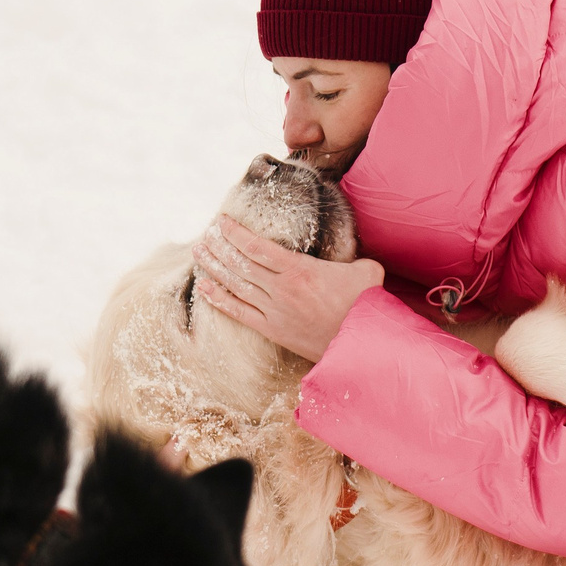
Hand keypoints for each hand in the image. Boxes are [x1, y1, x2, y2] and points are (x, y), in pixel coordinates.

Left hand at [193, 216, 385, 362]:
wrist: (363, 345)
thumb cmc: (366, 306)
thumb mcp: (367, 271)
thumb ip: (355, 258)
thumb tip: (355, 254)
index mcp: (300, 269)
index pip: (258, 247)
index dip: (236, 233)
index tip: (222, 221)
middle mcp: (281, 288)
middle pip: (240, 263)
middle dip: (219, 246)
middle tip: (205, 234)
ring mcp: (275, 311)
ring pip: (236, 285)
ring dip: (214, 267)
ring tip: (199, 252)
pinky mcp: (273, 331)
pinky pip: (239, 313)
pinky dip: (219, 300)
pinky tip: (204, 288)